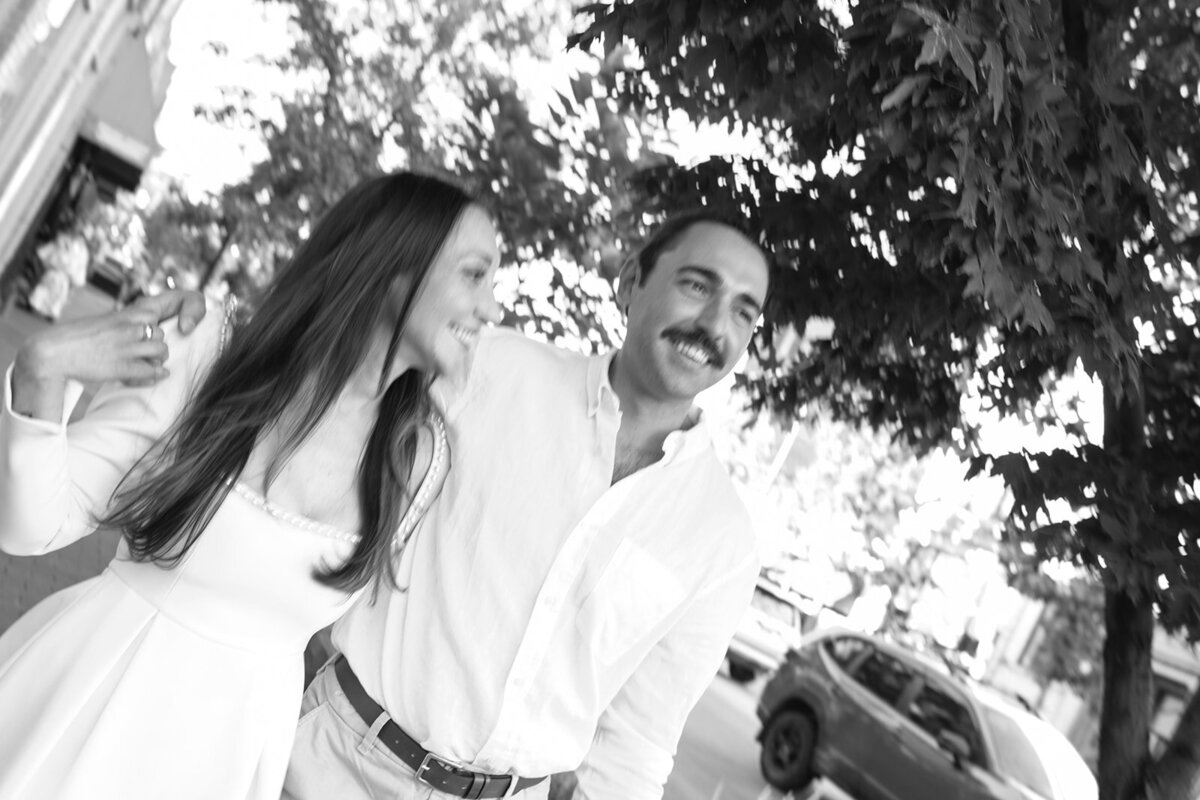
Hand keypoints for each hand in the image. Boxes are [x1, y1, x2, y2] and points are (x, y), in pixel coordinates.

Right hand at [10, 290, 207, 419]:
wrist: (53, 352)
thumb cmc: (84, 337)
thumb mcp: (111, 321)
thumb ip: (133, 320)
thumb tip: (157, 326)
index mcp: (130, 311)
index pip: (177, 301)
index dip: (192, 311)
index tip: (188, 325)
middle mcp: (132, 326)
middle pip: (164, 335)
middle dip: (156, 344)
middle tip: (139, 352)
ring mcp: (128, 346)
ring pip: (162, 352)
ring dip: (155, 360)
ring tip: (139, 363)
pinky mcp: (123, 367)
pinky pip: (153, 373)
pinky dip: (153, 376)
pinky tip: (143, 376)